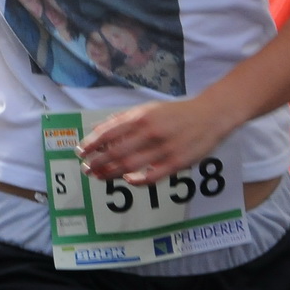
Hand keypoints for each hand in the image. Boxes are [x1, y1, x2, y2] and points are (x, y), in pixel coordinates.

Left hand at [77, 100, 235, 185]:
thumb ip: (121, 120)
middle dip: (96, 162)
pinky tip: (127, 179)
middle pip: (115, 152)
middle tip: (86, 168)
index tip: (79, 151)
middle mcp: (150, 133)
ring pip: (130, 165)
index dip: (91, 144)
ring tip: (98, 176)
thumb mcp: (147, 109)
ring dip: (110, 172)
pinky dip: (137, 180)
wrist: (210, 116)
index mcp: (140, 117)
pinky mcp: (177, 163)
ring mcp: (163, 149)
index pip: (108, 133)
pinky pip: (152, 176)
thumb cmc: (174, 113)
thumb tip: (96, 129)